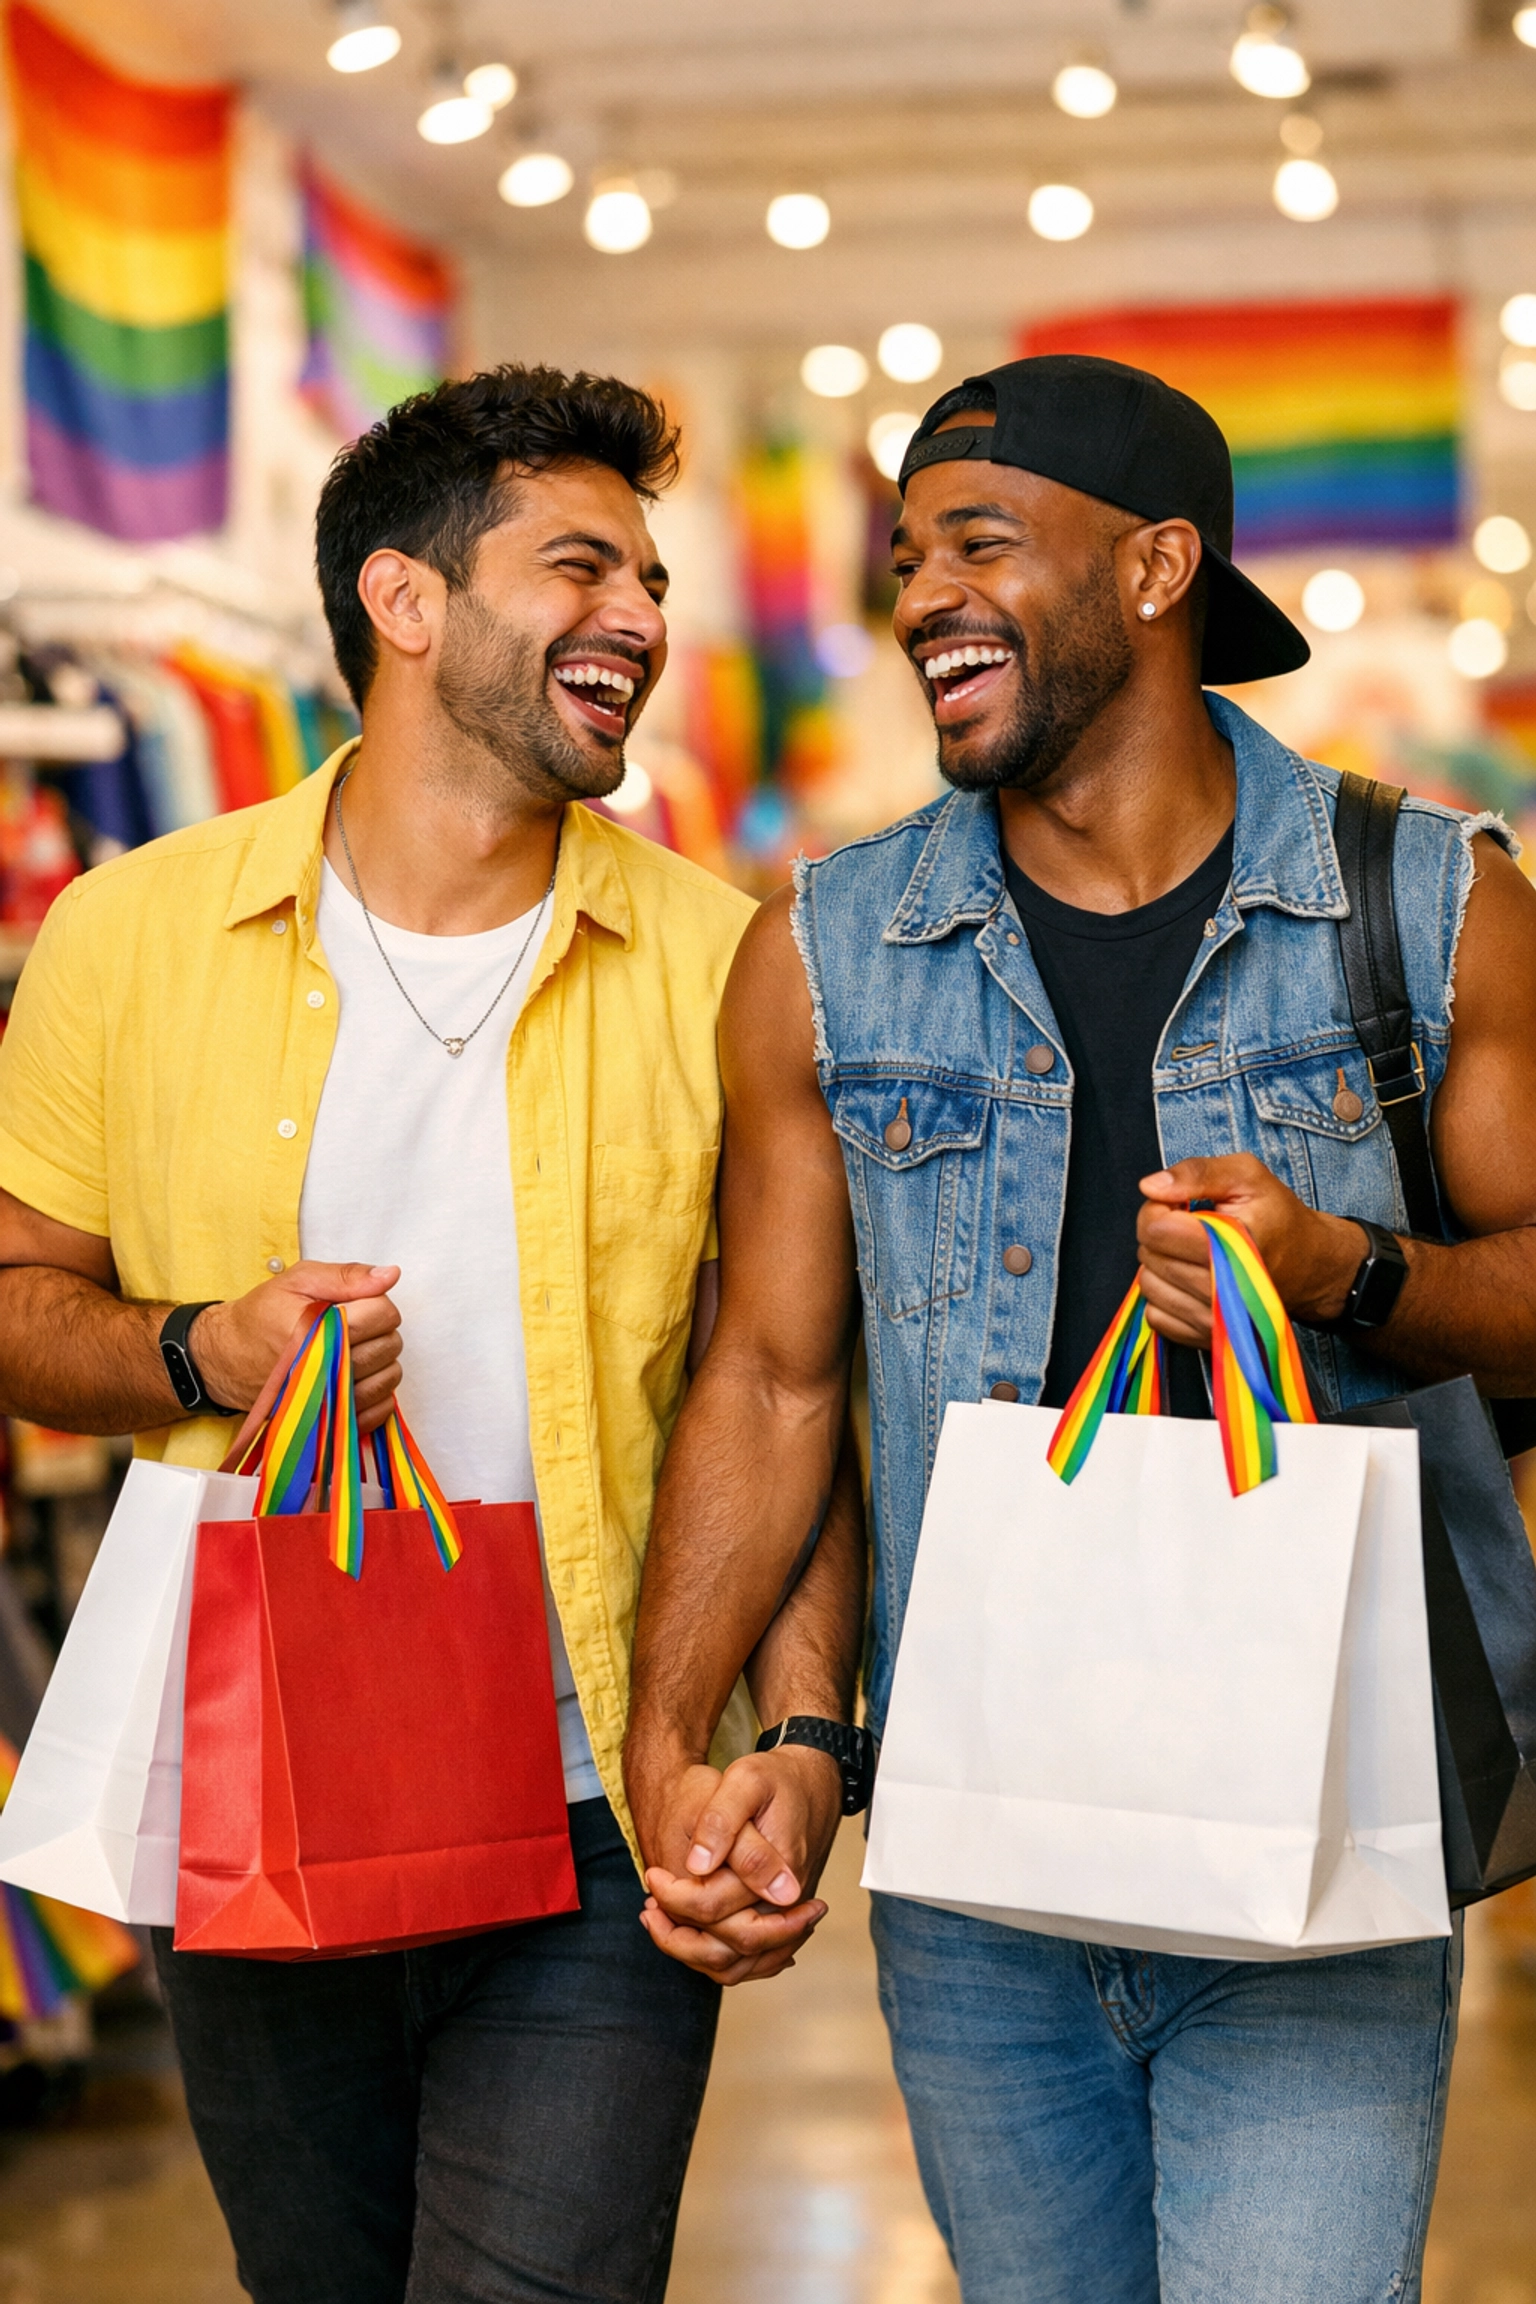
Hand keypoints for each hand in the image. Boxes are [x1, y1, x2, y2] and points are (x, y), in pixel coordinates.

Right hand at [190, 1261, 402, 1431]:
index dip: (376, 1303)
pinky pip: (379, 1411)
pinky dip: (378, 1393)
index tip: (357, 1305)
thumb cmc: (261, 1317)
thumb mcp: (299, 1281)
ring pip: (388, 1378)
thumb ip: (347, 1276)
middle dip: (380, 1330)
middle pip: (389, 1345)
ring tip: (356, 1349)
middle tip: (355, 1325)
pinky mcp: (328, 1420)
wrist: (226, 1358)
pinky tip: (359, 1376)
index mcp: (318, 1329)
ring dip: (381, 1361)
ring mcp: (327, 1399)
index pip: (384, 1314)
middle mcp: (324, 1368)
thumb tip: (390, 1275)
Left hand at [636, 1746, 842, 1984]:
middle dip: (677, 1935)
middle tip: (649, 1907)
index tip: (652, 1874)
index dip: (672, 1895)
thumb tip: (698, 1866)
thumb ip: (722, 1821)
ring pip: (738, 1964)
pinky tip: (694, 1936)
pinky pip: (752, 1961)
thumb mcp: (746, 1779)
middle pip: (726, 1947)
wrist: (812, 1783)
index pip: (712, 1906)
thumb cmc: (777, 1778)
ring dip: (695, 1954)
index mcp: (777, 1871)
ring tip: (662, 1926)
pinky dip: (720, 1958)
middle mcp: (787, 1904)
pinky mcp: (784, 1920)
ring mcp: (788, 1917)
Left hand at [1137, 1156, 1366, 1344]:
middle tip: (1191, 1227)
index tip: (1182, 1206)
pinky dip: (1166, 1295)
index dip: (1159, 1208)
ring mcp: (1216, 1319)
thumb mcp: (1247, 1175)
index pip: (1156, 1229)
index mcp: (1234, 1244)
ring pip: (1149, 1286)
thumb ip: (1197, 1173)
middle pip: (1150, 1256)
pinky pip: (1156, 1316)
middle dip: (1160, 1234)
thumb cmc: (1279, 1218)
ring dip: (1161, 1264)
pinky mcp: (1207, 1337)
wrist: (1311, 1265)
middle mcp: (1224, 1289)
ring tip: (1191, 1252)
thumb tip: (1150, 1186)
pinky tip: (1190, 1278)